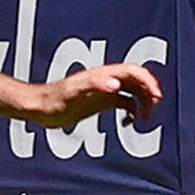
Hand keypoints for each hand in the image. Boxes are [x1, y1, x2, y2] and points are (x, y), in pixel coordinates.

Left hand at [29, 62, 162, 128]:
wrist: (39, 108)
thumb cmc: (54, 100)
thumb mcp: (74, 92)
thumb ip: (95, 85)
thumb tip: (116, 85)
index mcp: (103, 74)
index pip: (134, 71)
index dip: (148, 81)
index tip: (155, 97)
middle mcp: (106, 81)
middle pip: (138, 81)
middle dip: (150, 93)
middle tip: (152, 111)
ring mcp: (104, 91)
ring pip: (134, 92)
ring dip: (143, 103)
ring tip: (143, 119)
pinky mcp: (100, 102)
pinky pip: (125, 103)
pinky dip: (132, 111)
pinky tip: (128, 123)